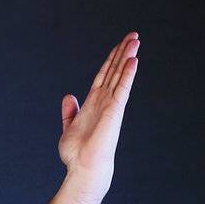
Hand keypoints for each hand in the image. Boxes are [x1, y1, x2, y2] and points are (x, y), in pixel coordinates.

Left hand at [58, 31, 139, 195]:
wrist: (83, 169)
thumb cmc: (76, 154)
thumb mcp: (68, 128)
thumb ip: (69, 112)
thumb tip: (68, 95)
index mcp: (93, 103)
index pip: (104, 75)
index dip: (111, 59)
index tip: (119, 45)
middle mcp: (104, 101)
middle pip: (115, 71)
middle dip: (123, 52)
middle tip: (133, 35)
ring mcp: (110, 105)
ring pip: (120, 76)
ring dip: (128, 57)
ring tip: (136, 40)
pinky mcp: (114, 111)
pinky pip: (122, 88)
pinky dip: (128, 74)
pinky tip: (133, 60)